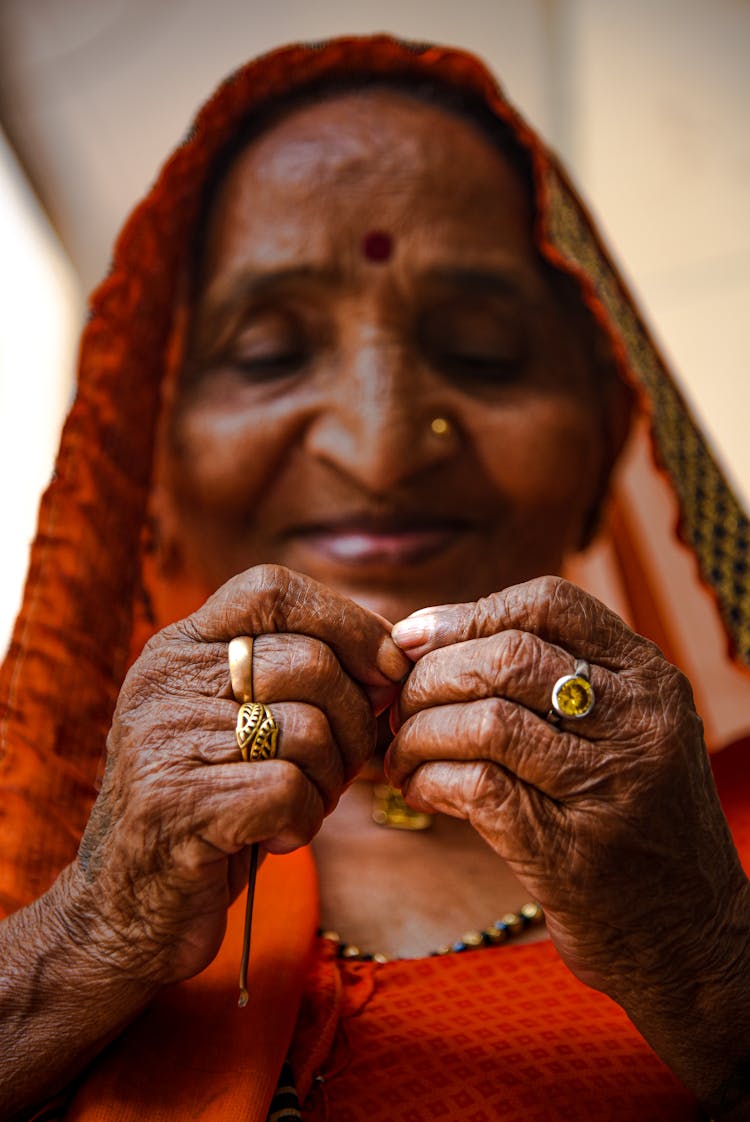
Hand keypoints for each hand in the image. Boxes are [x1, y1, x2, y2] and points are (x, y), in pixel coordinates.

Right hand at [72, 564, 407, 986]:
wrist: (124, 910)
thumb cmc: (211, 806)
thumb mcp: (240, 723)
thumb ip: (299, 678)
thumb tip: (398, 655)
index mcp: (179, 647)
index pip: (271, 589)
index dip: (348, 621)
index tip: (386, 669)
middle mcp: (162, 679)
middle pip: (310, 663)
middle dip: (356, 722)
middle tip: (344, 767)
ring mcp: (161, 739)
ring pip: (309, 729)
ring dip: (330, 782)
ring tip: (301, 807)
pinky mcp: (174, 804)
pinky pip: (290, 790)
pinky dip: (305, 821)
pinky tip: (277, 838)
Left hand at [387, 576, 747, 1004]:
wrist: (690, 934)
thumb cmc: (631, 817)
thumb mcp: (623, 730)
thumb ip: (553, 678)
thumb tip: (423, 637)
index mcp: (648, 679)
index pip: (549, 604)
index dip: (466, 613)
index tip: (412, 639)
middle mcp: (638, 723)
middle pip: (506, 658)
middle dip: (429, 676)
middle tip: (398, 705)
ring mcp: (611, 788)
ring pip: (486, 721)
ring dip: (419, 733)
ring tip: (399, 754)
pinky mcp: (572, 853)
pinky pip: (477, 788)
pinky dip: (430, 780)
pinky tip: (418, 788)